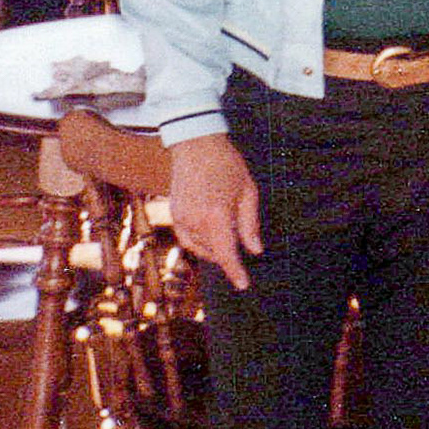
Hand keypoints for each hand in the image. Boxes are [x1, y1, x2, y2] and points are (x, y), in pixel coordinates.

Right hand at [169, 133, 264, 287]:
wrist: (196, 144)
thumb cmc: (226, 164)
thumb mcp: (247, 191)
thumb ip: (250, 224)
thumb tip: (254, 250)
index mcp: (216, 215)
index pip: (226, 254)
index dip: (235, 272)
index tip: (243, 285)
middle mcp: (195, 221)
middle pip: (214, 252)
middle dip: (228, 254)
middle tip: (243, 244)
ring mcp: (181, 218)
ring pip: (200, 247)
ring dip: (214, 249)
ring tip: (228, 237)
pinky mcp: (174, 213)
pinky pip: (187, 239)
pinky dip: (199, 243)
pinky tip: (211, 237)